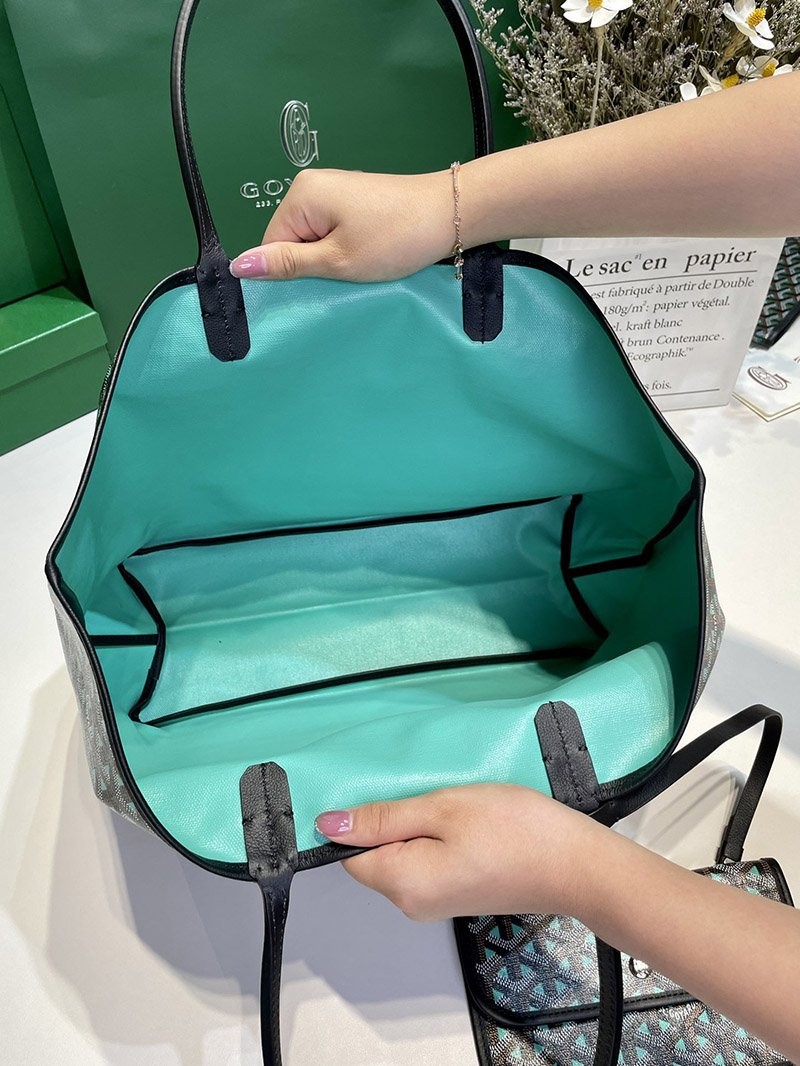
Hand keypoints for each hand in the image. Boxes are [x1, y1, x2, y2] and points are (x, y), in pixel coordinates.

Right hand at [230, 168, 454, 282]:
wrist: (449, 215)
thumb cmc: (394, 238)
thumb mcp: (336, 260)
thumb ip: (287, 264)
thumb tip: (237, 265)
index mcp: (301, 195)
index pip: (271, 243)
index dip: (290, 271)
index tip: (319, 285)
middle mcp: (312, 186)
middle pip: (291, 240)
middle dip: (312, 265)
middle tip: (343, 278)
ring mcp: (336, 191)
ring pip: (314, 239)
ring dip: (331, 261)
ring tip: (359, 267)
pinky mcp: (354, 200)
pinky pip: (333, 232)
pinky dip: (345, 250)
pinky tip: (367, 258)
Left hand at [314, 783, 603, 921]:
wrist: (576, 865)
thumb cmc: (514, 831)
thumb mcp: (443, 809)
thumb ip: (384, 818)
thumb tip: (328, 826)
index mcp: (402, 884)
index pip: (350, 854)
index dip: (359, 820)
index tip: (383, 789)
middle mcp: (412, 903)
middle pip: (377, 856)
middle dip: (392, 819)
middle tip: (426, 789)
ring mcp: (437, 903)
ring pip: (404, 855)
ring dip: (418, 825)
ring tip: (450, 800)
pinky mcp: (459, 895)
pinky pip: (428, 862)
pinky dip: (437, 837)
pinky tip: (463, 817)